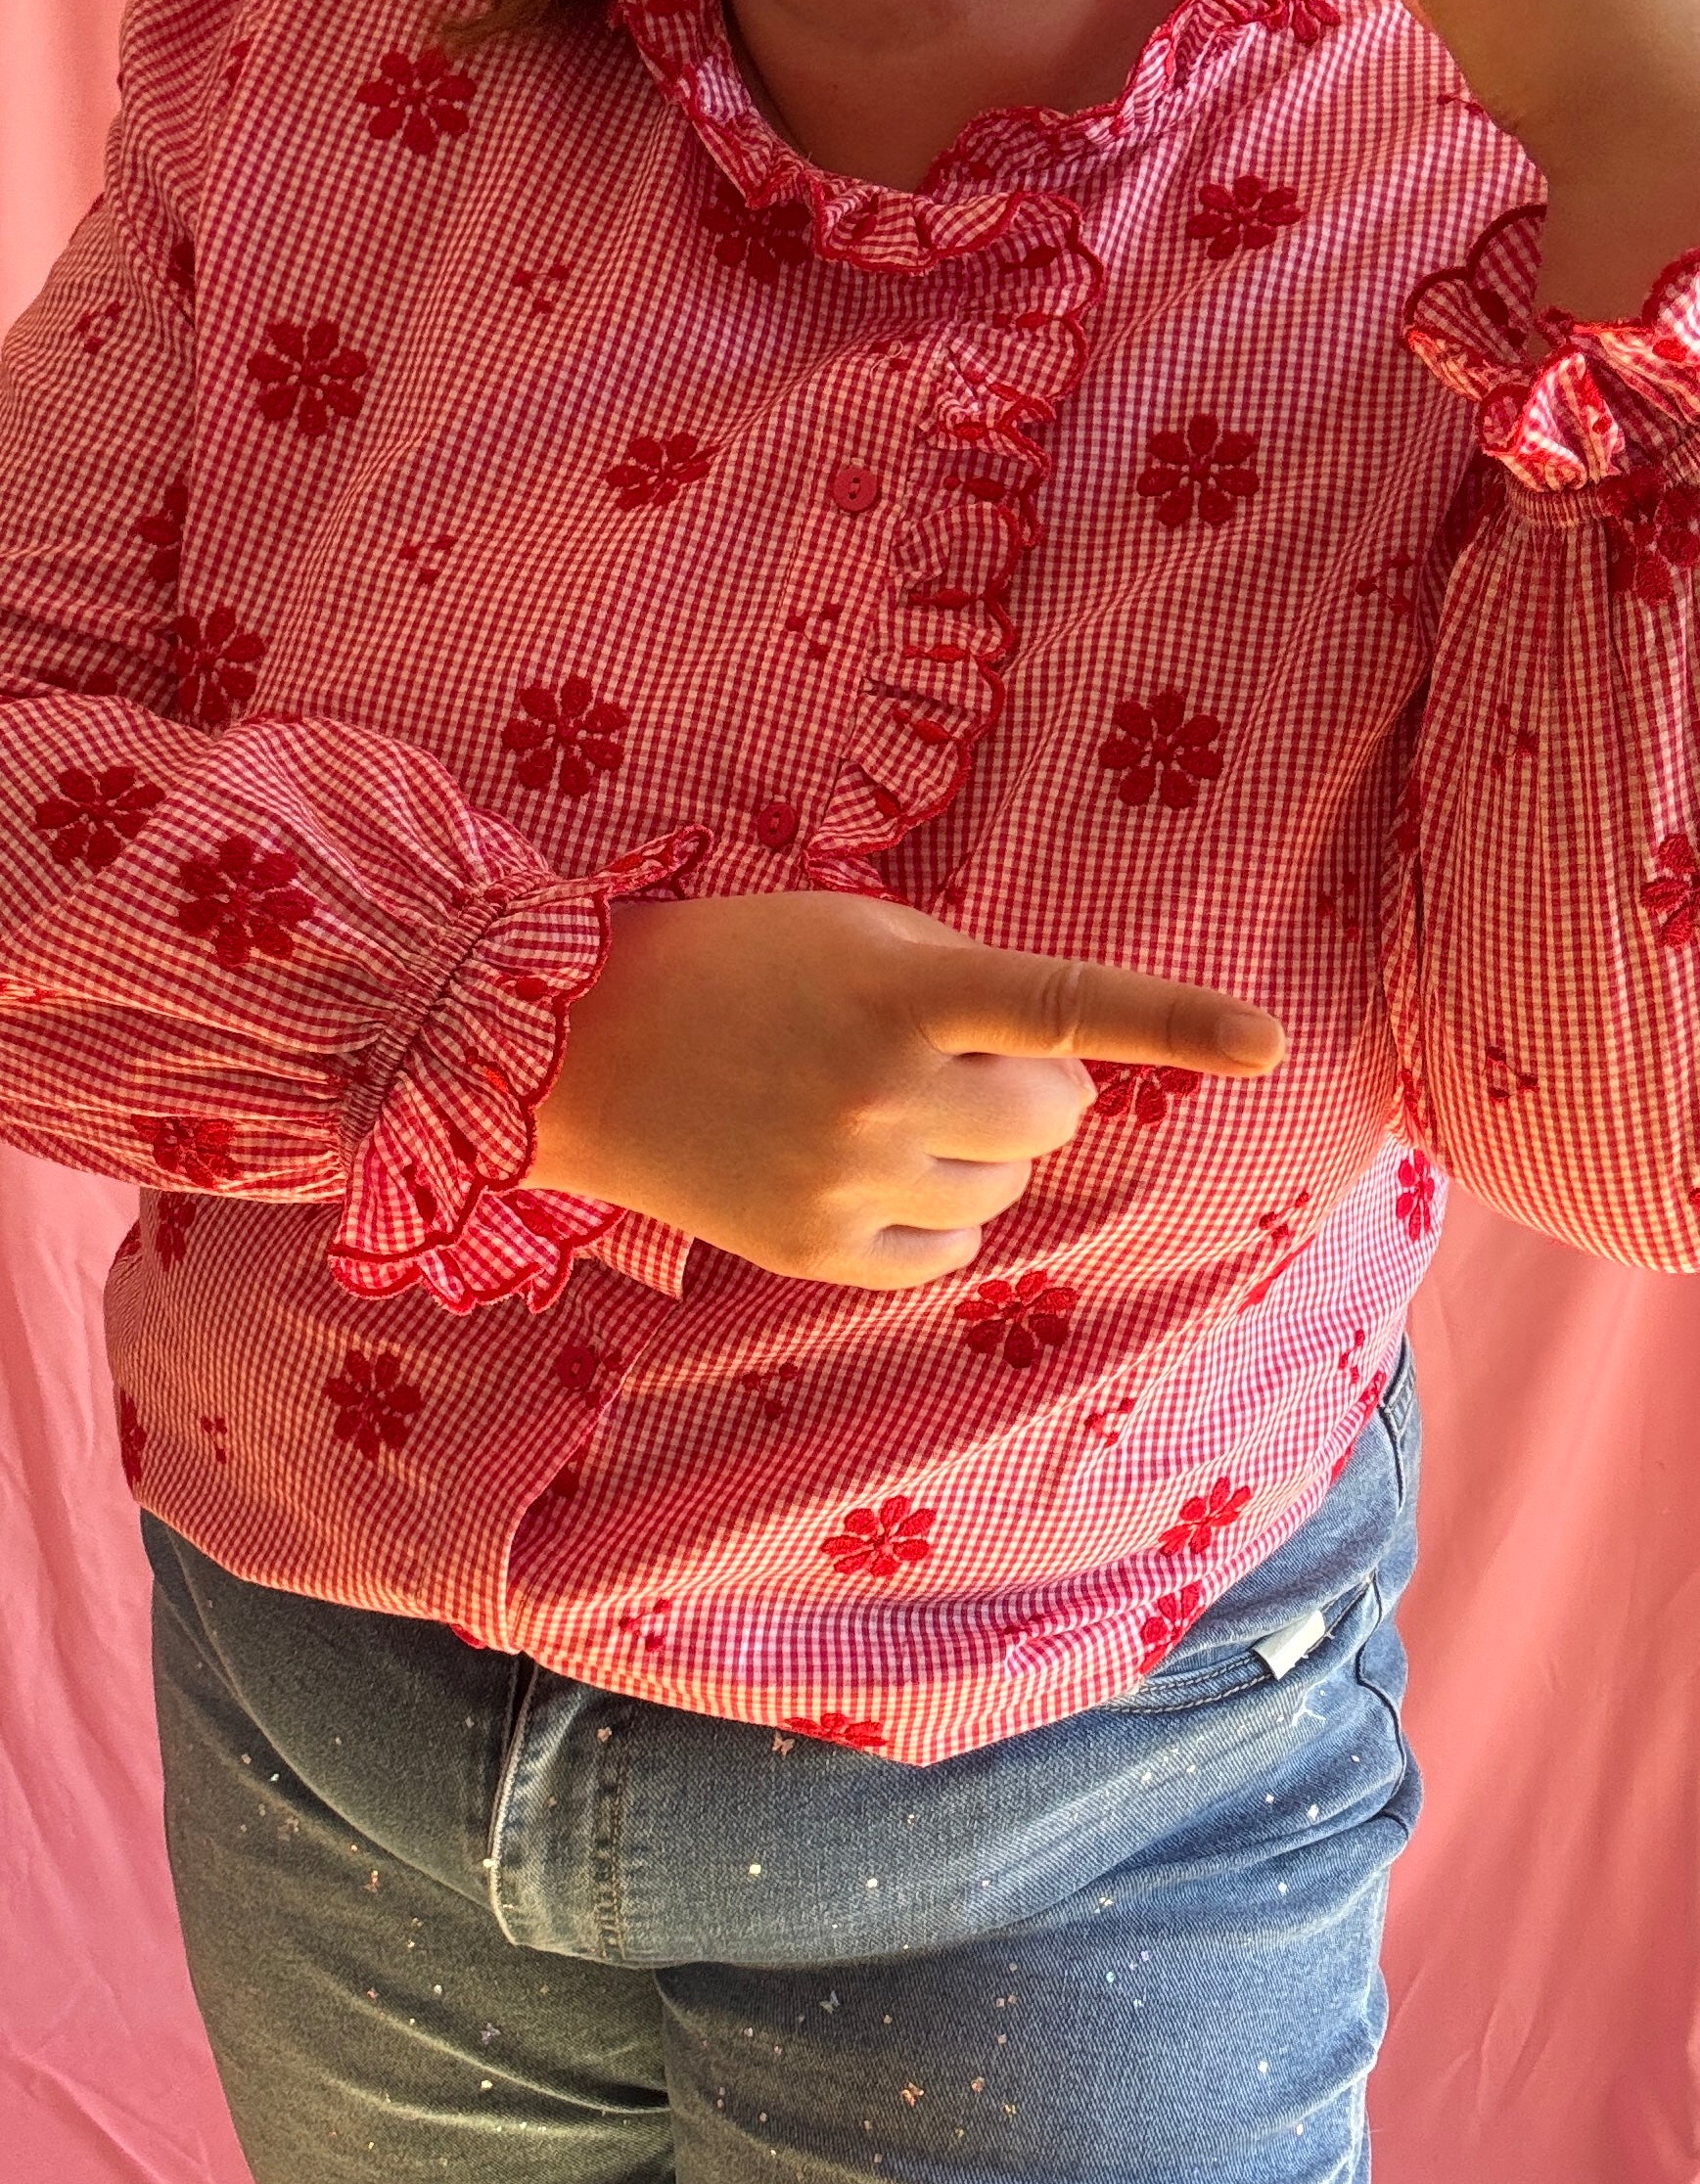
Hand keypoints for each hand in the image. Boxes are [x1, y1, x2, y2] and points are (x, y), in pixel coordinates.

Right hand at [520, 890, 1285, 1289]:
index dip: (1178, 1024)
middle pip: (1054, 1115)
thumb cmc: (732, 965)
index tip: (1269, 1045)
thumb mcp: (852, 930)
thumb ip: (965, 980)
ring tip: (882, 1106)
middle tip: (957, 1058)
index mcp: (904, 994)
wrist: (578, 1051)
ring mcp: (850, 1183)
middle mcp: (885, 1094)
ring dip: (977, 1151)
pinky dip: (932, 1216)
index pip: (1069, 1006)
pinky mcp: (818, 1252)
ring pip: (1004, 1189)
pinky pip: (947, 1252)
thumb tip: (1062, 1055)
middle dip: (1031, 1089)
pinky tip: (861, 1169)